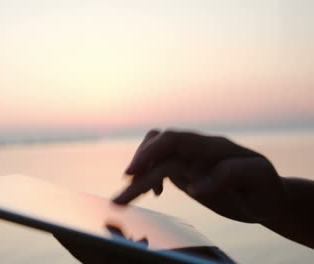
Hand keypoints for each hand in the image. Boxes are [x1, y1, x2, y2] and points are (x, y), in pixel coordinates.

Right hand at [113, 130, 286, 222]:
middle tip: (123, 190)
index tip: (133, 172)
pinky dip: (148, 178)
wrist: (264, 197)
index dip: (150, 152)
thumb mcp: (258, 180)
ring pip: (155, 155)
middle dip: (138, 164)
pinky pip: (158, 167)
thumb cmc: (264, 188)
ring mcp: (189, 159)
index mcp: (213, 146)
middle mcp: (196, 149)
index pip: (173, 139)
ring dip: (139, 172)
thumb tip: (196, 185)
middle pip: (158, 145)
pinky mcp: (184, 171)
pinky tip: (153, 193)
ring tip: (125, 196)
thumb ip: (230, 174)